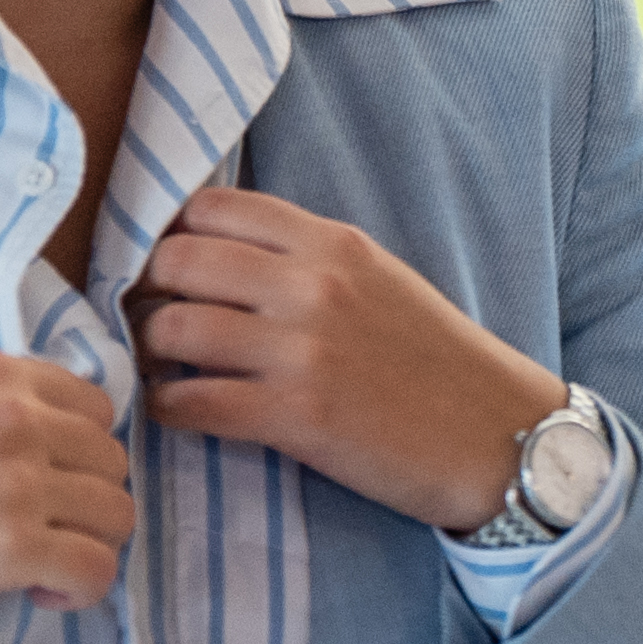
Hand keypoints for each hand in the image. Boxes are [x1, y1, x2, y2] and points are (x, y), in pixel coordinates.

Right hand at [0, 349, 132, 608]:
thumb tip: (56, 444)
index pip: (95, 408)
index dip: (78, 453)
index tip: (46, 482)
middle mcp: (20, 418)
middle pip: (111, 462)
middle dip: (85, 500)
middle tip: (41, 528)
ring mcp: (21, 482)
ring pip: (117, 514)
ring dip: (88, 543)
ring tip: (40, 561)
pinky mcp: (14, 546)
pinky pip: (97, 569)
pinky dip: (80, 589)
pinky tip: (40, 593)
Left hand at [133, 185, 563, 528]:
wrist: (495, 434)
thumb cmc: (434, 358)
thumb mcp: (379, 276)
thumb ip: (303, 256)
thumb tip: (211, 250)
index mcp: (332, 243)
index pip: (210, 209)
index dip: (173, 236)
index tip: (169, 268)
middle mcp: (312, 286)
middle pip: (176, 262)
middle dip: (147, 291)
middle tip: (148, 317)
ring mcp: (301, 352)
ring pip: (172, 330)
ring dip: (150, 351)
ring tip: (160, 366)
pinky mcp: (295, 417)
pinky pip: (189, 403)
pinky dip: (168, 407)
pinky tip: (179, 410)